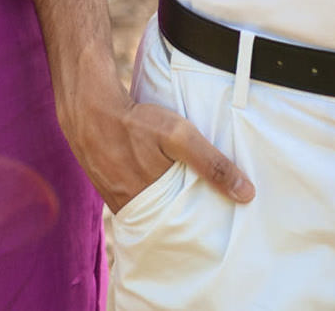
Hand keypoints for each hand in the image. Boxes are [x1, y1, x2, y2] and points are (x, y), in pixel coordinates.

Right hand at [61, 74, 254, 212]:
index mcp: (150, 206)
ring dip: (166, 205)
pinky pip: (134, 197)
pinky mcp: (108, 185)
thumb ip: (211, 164)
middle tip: (208, 210)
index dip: (202, 226)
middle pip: (166, 220)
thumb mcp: (179, 136)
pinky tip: (158, 181)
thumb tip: (246, 194)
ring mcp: (117, 198)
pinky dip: (148, 193)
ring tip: (185, 195)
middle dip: (186, 217)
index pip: (183, 227)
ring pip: (150, 209)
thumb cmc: (135, 122)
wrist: (89, 107)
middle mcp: (132, 208)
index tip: (221, 223)